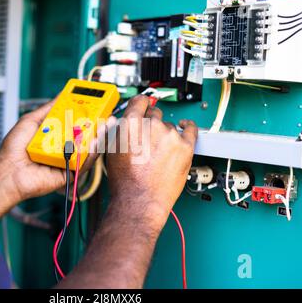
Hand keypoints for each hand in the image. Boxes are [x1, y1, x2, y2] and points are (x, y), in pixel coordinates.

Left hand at [0, 100, 109, 200]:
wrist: (9, 170)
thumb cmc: (14, 150)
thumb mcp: (31, 121)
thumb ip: (48, 109)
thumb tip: (60, 96)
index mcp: (56, 136)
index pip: (76, 124)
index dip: (88, 115)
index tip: (97, 105)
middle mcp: (63, 148)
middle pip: (87, 136)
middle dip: (98, 124)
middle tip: (106, 114)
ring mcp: (67, 160)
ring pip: (89, 148)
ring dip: (99, 136)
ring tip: (105, 124)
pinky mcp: (70, 173)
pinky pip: (84, 162)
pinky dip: (92, 152)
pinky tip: (95, 141)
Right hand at [106, 95, 197, 234]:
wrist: (140, 201)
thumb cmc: (125, 181)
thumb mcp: (111, 151)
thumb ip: (118, 131)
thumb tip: (122, 121)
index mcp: (131, 124)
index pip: (139, 101)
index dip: (140, 105)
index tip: (142, 107)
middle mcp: (152, 125)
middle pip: (154, 113)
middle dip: (151, 123)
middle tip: (148, 139)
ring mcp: (171, 135)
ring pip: (169, 125)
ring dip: (165, 133)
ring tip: (159, 151)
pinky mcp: (186, 146)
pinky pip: (191, 129)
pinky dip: (187, 127)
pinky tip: (184, 127)